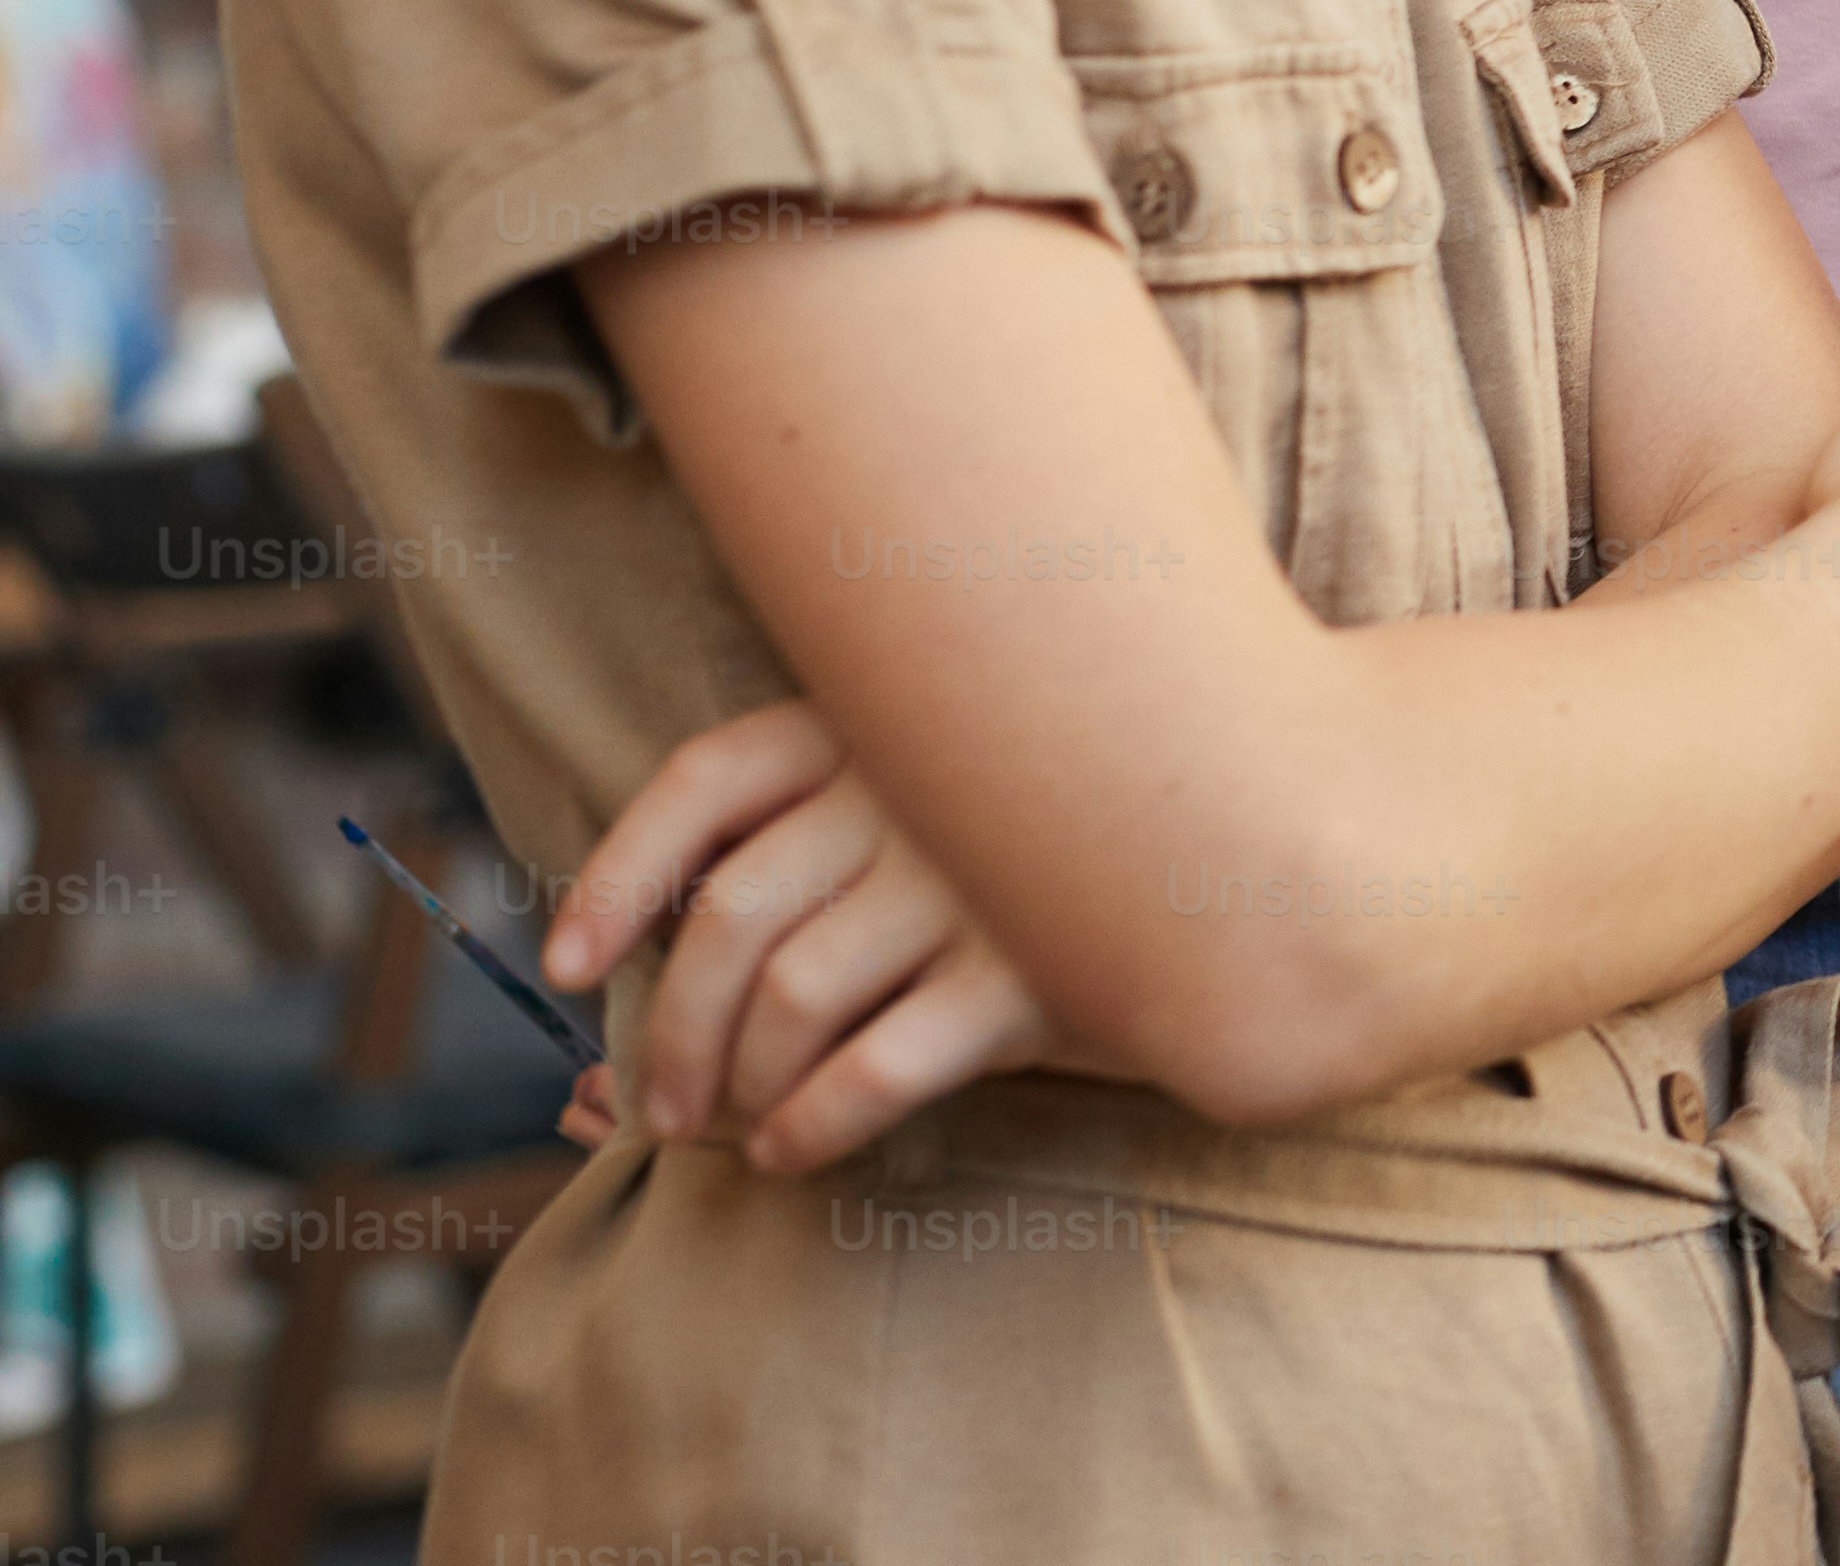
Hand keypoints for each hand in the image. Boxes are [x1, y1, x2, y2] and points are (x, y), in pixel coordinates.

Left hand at [540, 702, 1087, 1171]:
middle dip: (670, 1032)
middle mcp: (920, 787)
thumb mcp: (923, 801)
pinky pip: (883, 1067)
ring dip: (738, 1085)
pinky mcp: (1040, 969)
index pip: (706, 779)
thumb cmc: (1037, 846)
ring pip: (795, 998)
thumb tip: (600, 999)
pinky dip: (813, 1122)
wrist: (1243, 862)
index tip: (564, 966)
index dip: (618, 874)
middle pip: (733, 916)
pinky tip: (790, 1148)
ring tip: (733, 1126)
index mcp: (876, 724)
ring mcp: (981, 877)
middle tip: (660, 1107)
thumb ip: (798, 849)